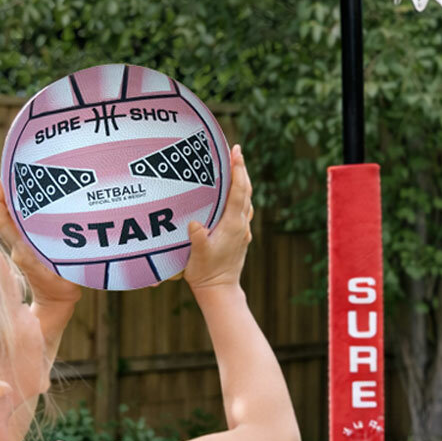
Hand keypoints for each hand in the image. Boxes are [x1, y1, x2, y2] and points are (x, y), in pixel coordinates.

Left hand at [0, 177, 82, 309]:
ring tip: (19, 183)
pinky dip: (22, 214)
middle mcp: (19, 248)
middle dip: (5, 196)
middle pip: (7, 218)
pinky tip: (32, 203)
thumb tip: (64, 240)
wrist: (54, 306)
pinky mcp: (27, 251)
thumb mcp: (63, 276)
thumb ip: (61, 260)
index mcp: (23, 251)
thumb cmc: (60, 291)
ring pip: (13, 222)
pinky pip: (21, 229)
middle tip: (8, 174)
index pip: (6, 224)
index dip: (1, 203)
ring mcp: (22, 250)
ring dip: (13, 204)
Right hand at [183, 144, 253, 291]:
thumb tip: (195, 224)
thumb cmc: (206, 274)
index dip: (238, 171)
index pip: (238, 192)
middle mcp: (241, 225)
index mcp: (233, 225)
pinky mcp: (240, 235)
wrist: (220, 290)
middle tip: (236, 150)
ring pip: (246, 199)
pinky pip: (243, 209)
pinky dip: (239, 195)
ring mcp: (242, 230)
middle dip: (241, 169)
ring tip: (234, 165)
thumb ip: (197, 240)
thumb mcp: (198, 257)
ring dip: (241, 181)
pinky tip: (233, 192)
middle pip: (246, 191)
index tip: (236, 152)